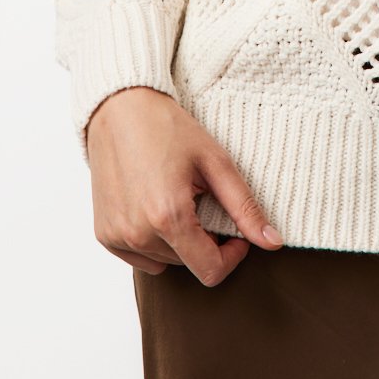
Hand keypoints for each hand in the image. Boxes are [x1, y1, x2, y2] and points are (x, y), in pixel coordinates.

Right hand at [85, 86, 283, 286]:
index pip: (210, 271)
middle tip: (202, 200)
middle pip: (189, 265)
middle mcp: (138, 234)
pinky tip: (154, 207)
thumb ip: (245, 207)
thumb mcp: (215, 161)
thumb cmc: (168, 128)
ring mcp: (117, 237)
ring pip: (165, 262)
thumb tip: (274, 243)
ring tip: (176, 199)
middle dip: (204, 241)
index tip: (235, 233)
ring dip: (179, 242)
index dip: (232, 256)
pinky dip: (154, 241)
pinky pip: (141, 257)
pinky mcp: (104, 235)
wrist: (120, 108)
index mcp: (168, 217)